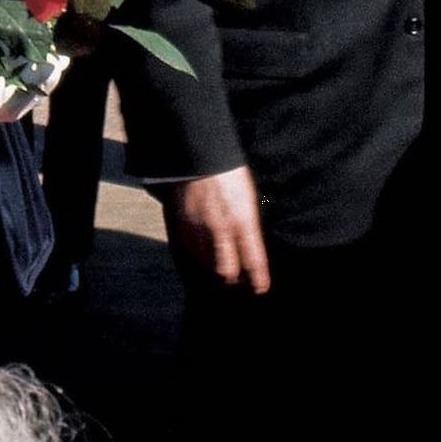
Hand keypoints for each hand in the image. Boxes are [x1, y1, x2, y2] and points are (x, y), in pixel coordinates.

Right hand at [164, 165, 270, 293]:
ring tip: (217, 268)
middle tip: (237, 278)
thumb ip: (248, 225)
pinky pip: (186, 252)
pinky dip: (193, 258)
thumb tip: (249, 246)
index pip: (253, 261)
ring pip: (204, 265)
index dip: (258, 279)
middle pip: (226, 271)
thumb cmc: (228, 173)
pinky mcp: (180, 223)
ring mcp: (197, 228)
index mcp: (242, 221)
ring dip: (212, 269)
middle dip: (232, 278)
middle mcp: (220, 229)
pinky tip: (198, 257)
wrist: (199, 153)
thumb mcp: (248, 199)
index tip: (260, 288)